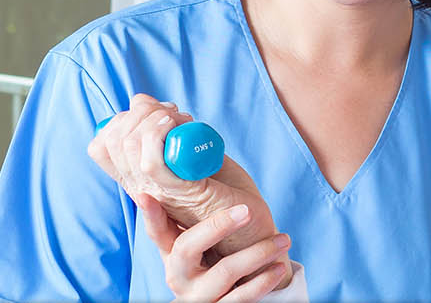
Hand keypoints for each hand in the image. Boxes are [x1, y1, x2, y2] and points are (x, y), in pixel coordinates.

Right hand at [90, 94, 278, 258]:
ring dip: (152, 120)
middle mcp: (143, 191)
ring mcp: (160, 197)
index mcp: (142, 182)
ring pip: (129, 149)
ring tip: (177, 118)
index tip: (156, 114)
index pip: (101, 148)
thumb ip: (173, 136)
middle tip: (174, 114)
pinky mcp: (183, 197)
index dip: (119, 121)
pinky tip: (174, 125)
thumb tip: (145, 102)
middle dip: (140, 113)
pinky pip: (154, 166)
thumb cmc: (228, 195)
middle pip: (113, 142)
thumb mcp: (194, 159)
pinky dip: (158, 137)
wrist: (255, 228)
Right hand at [136, 194, 293, 301]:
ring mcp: (198, 296)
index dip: (150, 213)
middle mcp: (178, 275)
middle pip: (185, 249)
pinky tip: (278, 267)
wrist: (235, 295)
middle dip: (217, 226)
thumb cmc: (225, 252)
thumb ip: (202, 198)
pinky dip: (262, 281)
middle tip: (247, 209)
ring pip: (223, 273)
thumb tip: (197, 143)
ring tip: (284, 239)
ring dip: (258, 254)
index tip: (146, 194)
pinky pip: (240, 298)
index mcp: (171, 251)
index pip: (156, 230)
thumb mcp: (208, 231)